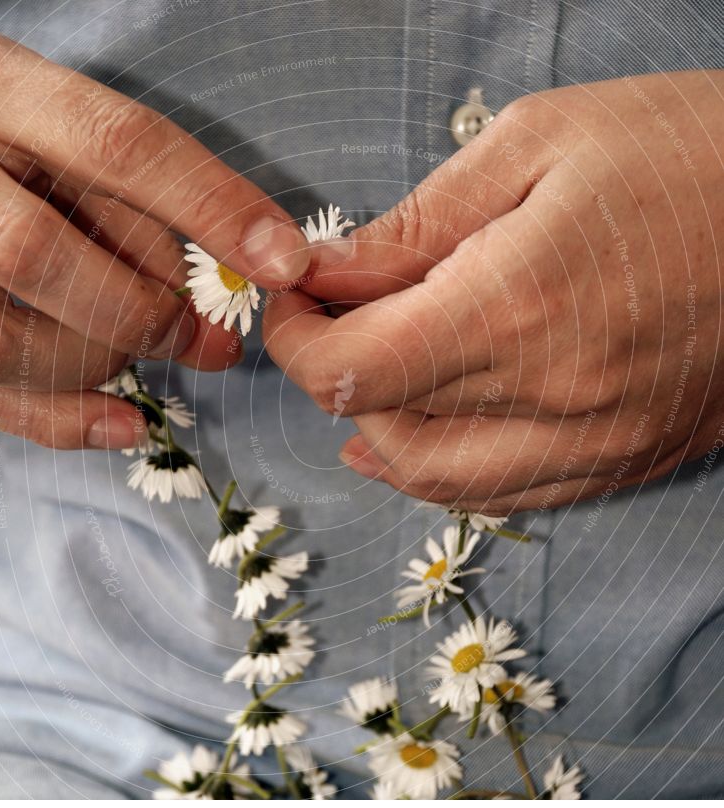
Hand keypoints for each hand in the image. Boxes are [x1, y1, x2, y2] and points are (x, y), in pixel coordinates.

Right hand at [0, 32, 310, 448]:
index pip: (114, 144)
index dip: (209, 208)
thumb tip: (256, 266)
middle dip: (146, 311)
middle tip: (209, 339)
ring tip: (143, 355)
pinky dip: (61, 421)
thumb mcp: (69, 132)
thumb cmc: (15, 150)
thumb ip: (142, 191)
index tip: (282, 262)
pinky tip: (124, 422)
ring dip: (97, 364)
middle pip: (39, 253)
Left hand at [264, 71, 723, 513]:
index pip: (353, 371)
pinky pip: (505, 496)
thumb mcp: (540, 144)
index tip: (290, 301)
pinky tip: (410, 440)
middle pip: (385, 422)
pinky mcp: (623, 459)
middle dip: (328, 373)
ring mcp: (594, 444)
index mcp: (518, 308)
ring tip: (348, 388)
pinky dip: (440, 472)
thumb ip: (419, 223)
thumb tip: (330, 271)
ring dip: (376, 434)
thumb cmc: (691, 151)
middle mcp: (552, 399)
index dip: (296, 344)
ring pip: (437, 477)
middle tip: (322, 320)